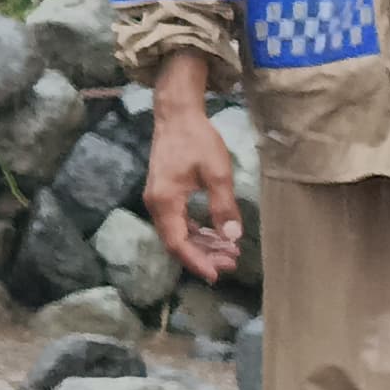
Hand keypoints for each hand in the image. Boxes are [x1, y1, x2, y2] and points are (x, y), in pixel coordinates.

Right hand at [142, 51, 240, 281]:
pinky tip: (215, 234)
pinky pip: (178, 222)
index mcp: (165, 201)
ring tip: (229, 251)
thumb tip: (232, 237)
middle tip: (233, 262)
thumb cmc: (197, 140)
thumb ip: (224, 206)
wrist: (177, 115)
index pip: (177, 242)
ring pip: (178, 233)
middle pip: (176, 241)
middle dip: (204, 255)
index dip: (196, 262)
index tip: (217, 274)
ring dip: (202, 245)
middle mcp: (156, 204)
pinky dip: (196, 232)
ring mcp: (158, 199)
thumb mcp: (217, 172)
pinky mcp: (164, 194)